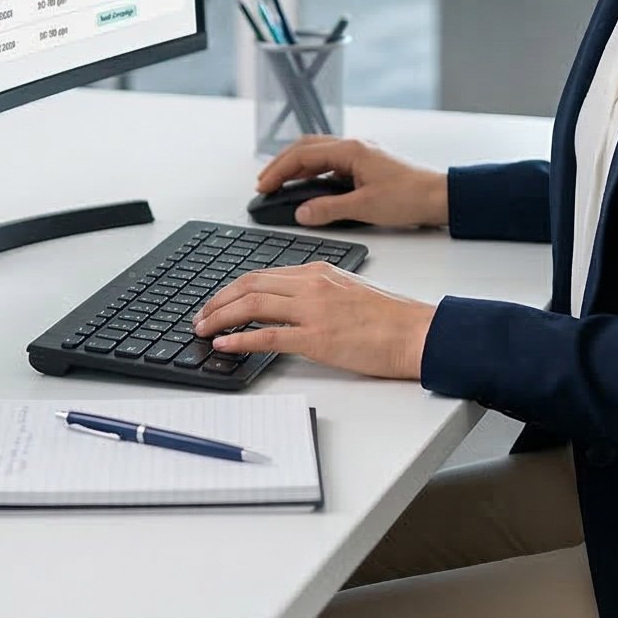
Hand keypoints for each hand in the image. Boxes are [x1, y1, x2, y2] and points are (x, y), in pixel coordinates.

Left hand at [193, 261, 436, 379]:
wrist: (417, 332)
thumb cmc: (391, 318)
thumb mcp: (348, 292)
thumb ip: (317, 294)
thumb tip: (286, 309)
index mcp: (320, 272)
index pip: (262, 274)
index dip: (232, 289)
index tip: (217, 302)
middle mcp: (313, 285)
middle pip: (249, 285)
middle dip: (217, 301)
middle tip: (200, 317)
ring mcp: (314, 310)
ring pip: (252, 305)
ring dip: (220, 318)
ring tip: (203, 330)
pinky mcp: (317, 338)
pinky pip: (267, 336)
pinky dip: (240, 339)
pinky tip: (224, 345)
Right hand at [254, 136, 447, 228]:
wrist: (442, 197)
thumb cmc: (411, 196)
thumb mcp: (364, 207)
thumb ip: (329, 209)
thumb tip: (301, 212)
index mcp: (351, 150)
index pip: (303, 155)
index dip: (278, 170)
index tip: (262, 186)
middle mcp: (355, 147)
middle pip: (308, 148)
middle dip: (283, 164)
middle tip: (264, 183)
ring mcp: (363, 155)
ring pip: (320, 154)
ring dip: (298, 167)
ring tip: (281, 184)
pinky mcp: (369, 165)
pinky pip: (333, 163)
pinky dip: (315, 172)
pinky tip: (310, 187)